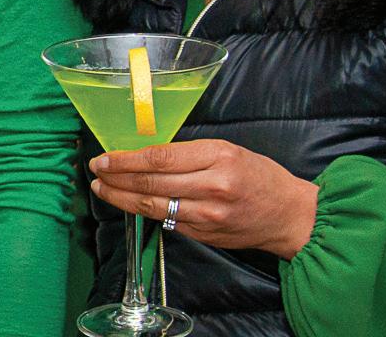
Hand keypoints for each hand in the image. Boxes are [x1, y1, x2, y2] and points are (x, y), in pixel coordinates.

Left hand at [89, 139, 318, 259]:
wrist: (290, 215)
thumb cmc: (259, 177)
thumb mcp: (227, 150)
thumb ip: (189, 153)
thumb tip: (145, 153)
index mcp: (217, 157)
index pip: (159, 158)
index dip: (125, 159)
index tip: (104, 157)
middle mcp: (211, 188)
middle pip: (150, 183)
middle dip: (115, 178)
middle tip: (95, 172)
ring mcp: (207, 216)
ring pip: (153, 206)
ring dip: (121, 198)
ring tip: (102, 189)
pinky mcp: (204, 235)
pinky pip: (165, 222)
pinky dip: (143, 211)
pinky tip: (128, 203)